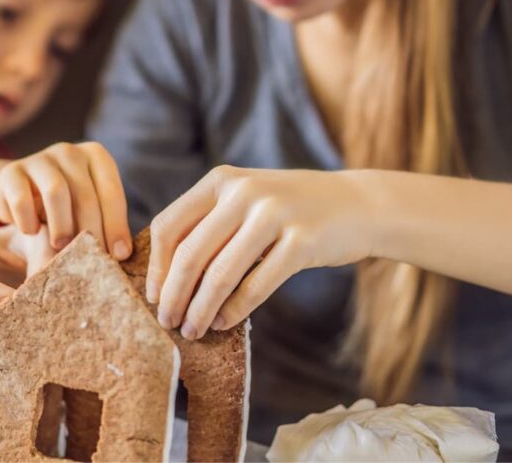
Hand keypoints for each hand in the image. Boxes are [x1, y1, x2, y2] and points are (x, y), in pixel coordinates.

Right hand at [0, 142, 130, 258]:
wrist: (20, 192)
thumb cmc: (66, 205)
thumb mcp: (90, 208)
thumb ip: (106, 222)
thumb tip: (122, 254)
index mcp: (96, 156)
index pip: (111, 192)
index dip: (117, 226)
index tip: (119, 256)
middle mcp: (70, 152)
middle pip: (85, 195)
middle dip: (90, 232)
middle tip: (88, 259)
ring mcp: (39, 159)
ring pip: (55, 192)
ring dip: (61, 225)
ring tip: (61, 247)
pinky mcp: (10, 172)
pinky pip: (21, 200)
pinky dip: (28, 221)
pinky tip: (31, 232)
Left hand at [148, 166, 376, 339]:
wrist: (357, 204)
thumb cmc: (291, 210)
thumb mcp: (246, 201)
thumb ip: (208, 224)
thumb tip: (163, 278)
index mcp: (221, 180)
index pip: (169, 225)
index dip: (157, 267)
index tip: (154, 297)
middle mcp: (244, 193)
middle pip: (190, 254)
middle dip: (174, 295)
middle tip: (167, 323)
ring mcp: (275, 215)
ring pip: (220, 274)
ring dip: (200, 310)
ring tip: (192, 330)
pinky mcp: (302, 242)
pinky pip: (256, 285)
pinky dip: (234, 310)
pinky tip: (224, 323)